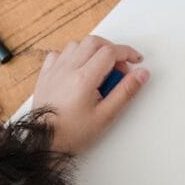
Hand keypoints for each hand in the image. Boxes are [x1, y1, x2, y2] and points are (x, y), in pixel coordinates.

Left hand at [32, 36, 148, 153]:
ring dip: (93, 51)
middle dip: (112, 50)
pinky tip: (78, 69)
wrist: (44, 142)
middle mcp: (68, 69)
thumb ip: (125, 92)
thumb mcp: (105, 116)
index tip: (135, 61)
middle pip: (94, 42)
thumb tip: (140, 75)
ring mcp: (55, 70)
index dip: (127, 53)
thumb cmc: (71, 133)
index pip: (110, 52)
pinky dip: (73, 56)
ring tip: (100, 70)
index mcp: (84, 79)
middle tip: (119, 68)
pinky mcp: (46, 74)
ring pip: (77, 44)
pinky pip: (60, 54)